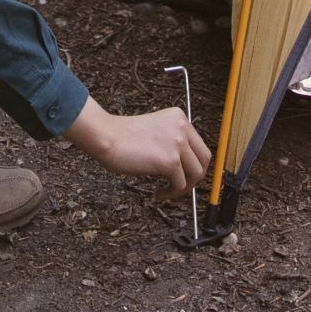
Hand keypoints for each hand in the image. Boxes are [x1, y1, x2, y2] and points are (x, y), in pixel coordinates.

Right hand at [62, 99, 210, 199]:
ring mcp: (178, 144)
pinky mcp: (171, 161)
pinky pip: (180, 185)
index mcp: (179, 117)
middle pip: (204, 159)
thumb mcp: (155, 130)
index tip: (182, 173)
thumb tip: (185, 166)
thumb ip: (171, 140)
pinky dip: (171, 194)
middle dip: (195, 177)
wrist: (107, 137)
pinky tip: (158, 194)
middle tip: (180, 186)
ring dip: (184, 188)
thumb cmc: (122, 137)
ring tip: (168, 191)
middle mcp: (182, 127)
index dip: (193, 163)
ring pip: (196, 174)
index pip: (198, 144)